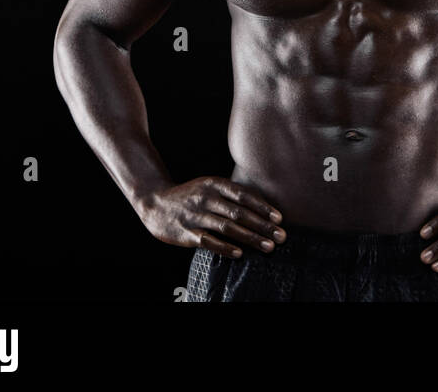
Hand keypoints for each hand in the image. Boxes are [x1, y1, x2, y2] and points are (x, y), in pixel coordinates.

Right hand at [137, 176, 285, 256]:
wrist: (155, 203)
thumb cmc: (189, 196)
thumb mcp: (208, 186)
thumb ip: (229, 193)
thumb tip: (259, 205)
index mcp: (214, 184)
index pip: (243, 195)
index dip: (263, 207)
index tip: (279, 218)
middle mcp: (206, 197)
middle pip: (239, 213)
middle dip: (263, 225)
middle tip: (281, 236)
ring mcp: (196, 215)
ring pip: (228, 227)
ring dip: (250, 238)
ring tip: (268, 246)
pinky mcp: (186, 232)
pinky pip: (209, 241)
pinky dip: (225, 248)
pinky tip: (240, 254)